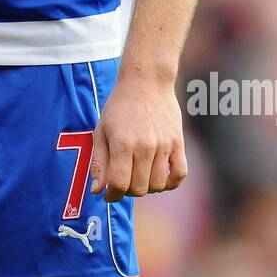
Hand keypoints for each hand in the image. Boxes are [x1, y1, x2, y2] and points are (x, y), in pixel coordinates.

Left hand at [89, 72, 186, 202]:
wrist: (146, 81)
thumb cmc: (119, 106)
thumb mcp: (101, 130)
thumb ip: (99, 162)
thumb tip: (97, 190)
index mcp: (123, 144)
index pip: (119, 184)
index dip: (112, 195)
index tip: (109, 194)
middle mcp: (145, 147)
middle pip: (139, 188)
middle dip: (128, 191)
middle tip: (123, 180)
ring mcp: (164, 146)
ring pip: (157, 185)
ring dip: (146, 187)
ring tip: (139, 176)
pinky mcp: (178, 143)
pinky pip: (179, 174)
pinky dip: (170, 183)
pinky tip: (160, 178)